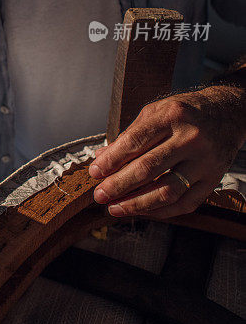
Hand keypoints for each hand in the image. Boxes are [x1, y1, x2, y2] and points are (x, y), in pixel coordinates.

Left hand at [88, 86, 245, 219]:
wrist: (227, 114)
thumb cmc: (185, 112)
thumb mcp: (156, 112)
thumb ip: (129, 135)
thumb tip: (102, 158)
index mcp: (172, 116)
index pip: (135, 142)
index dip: (112, 160)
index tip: (95, 172)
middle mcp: (191, 138)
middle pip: (149, 168)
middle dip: (119, 185)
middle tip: (100, 195)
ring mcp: (205, 161)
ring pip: (167, 191)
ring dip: (137, 204)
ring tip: (115, 208)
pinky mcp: (213, 179)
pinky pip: (185, 203)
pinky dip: (160, 211)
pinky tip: (141, 210)